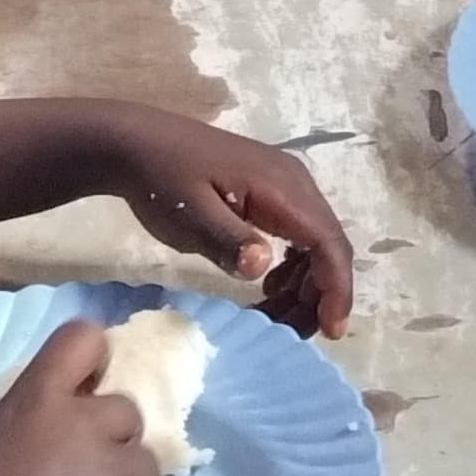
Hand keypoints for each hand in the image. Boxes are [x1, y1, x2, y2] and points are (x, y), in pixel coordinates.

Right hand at [0, 320, 157, 475]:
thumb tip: (57, 430)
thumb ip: (36, 427)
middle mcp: (84, 423)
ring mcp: (112, 470)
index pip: (85, 338)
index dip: (91, 362)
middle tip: (79, 470)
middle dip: (110, 435)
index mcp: (37, 399)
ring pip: (143, 459)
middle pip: (125, 407)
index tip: (84, 387)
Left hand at [107, 110, 355, 335]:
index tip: (331, 331)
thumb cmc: (162, 178)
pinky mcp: (270, 193)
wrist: (139, 143)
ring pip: (316, 242)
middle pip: (328, 244)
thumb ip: (227, 240)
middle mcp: (295, 183)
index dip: (335, 288)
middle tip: (295, 332)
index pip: (327, 242)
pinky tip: (269, 287)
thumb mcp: (190, 214)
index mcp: (281, 187)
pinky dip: (294, 267)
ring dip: (307, 283)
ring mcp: (284, 185)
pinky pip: (299, 234)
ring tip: (279, 316)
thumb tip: (264, 267)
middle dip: (321, 294)